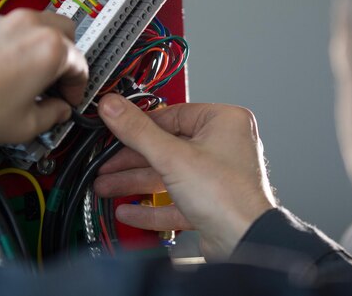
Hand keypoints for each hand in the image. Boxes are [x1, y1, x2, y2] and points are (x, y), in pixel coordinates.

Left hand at [0, 9, 87, 143]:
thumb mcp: (27, 124)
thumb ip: (53, 114)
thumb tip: (57, 111)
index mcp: (50, 48)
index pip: (80, 63)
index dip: (77, 86)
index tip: (68, 99)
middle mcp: (28, 26)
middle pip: (64, 31)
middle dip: (66, 55)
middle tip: (55, 79)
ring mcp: (1, 21)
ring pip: (34, 25)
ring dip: (38, 46)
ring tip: (26, 74)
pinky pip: (4, 29)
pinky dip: (10, 44)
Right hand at [95, 94, 276, 259]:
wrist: (245, 243)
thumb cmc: (228, 196)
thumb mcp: (172, 156)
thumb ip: (138, 131)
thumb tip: (114, 108)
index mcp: (224, 122)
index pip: (173, 115)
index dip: (141, 125)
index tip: (117, 128)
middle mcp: (223, 146)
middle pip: (167, 147)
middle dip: (132, 160)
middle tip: (107, 163)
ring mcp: (217, 177)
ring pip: (168, 175)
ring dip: (136, 183)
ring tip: (107, 186)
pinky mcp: (210, 204)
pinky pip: (175, 201)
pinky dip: (151, 207)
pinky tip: (129, 210)